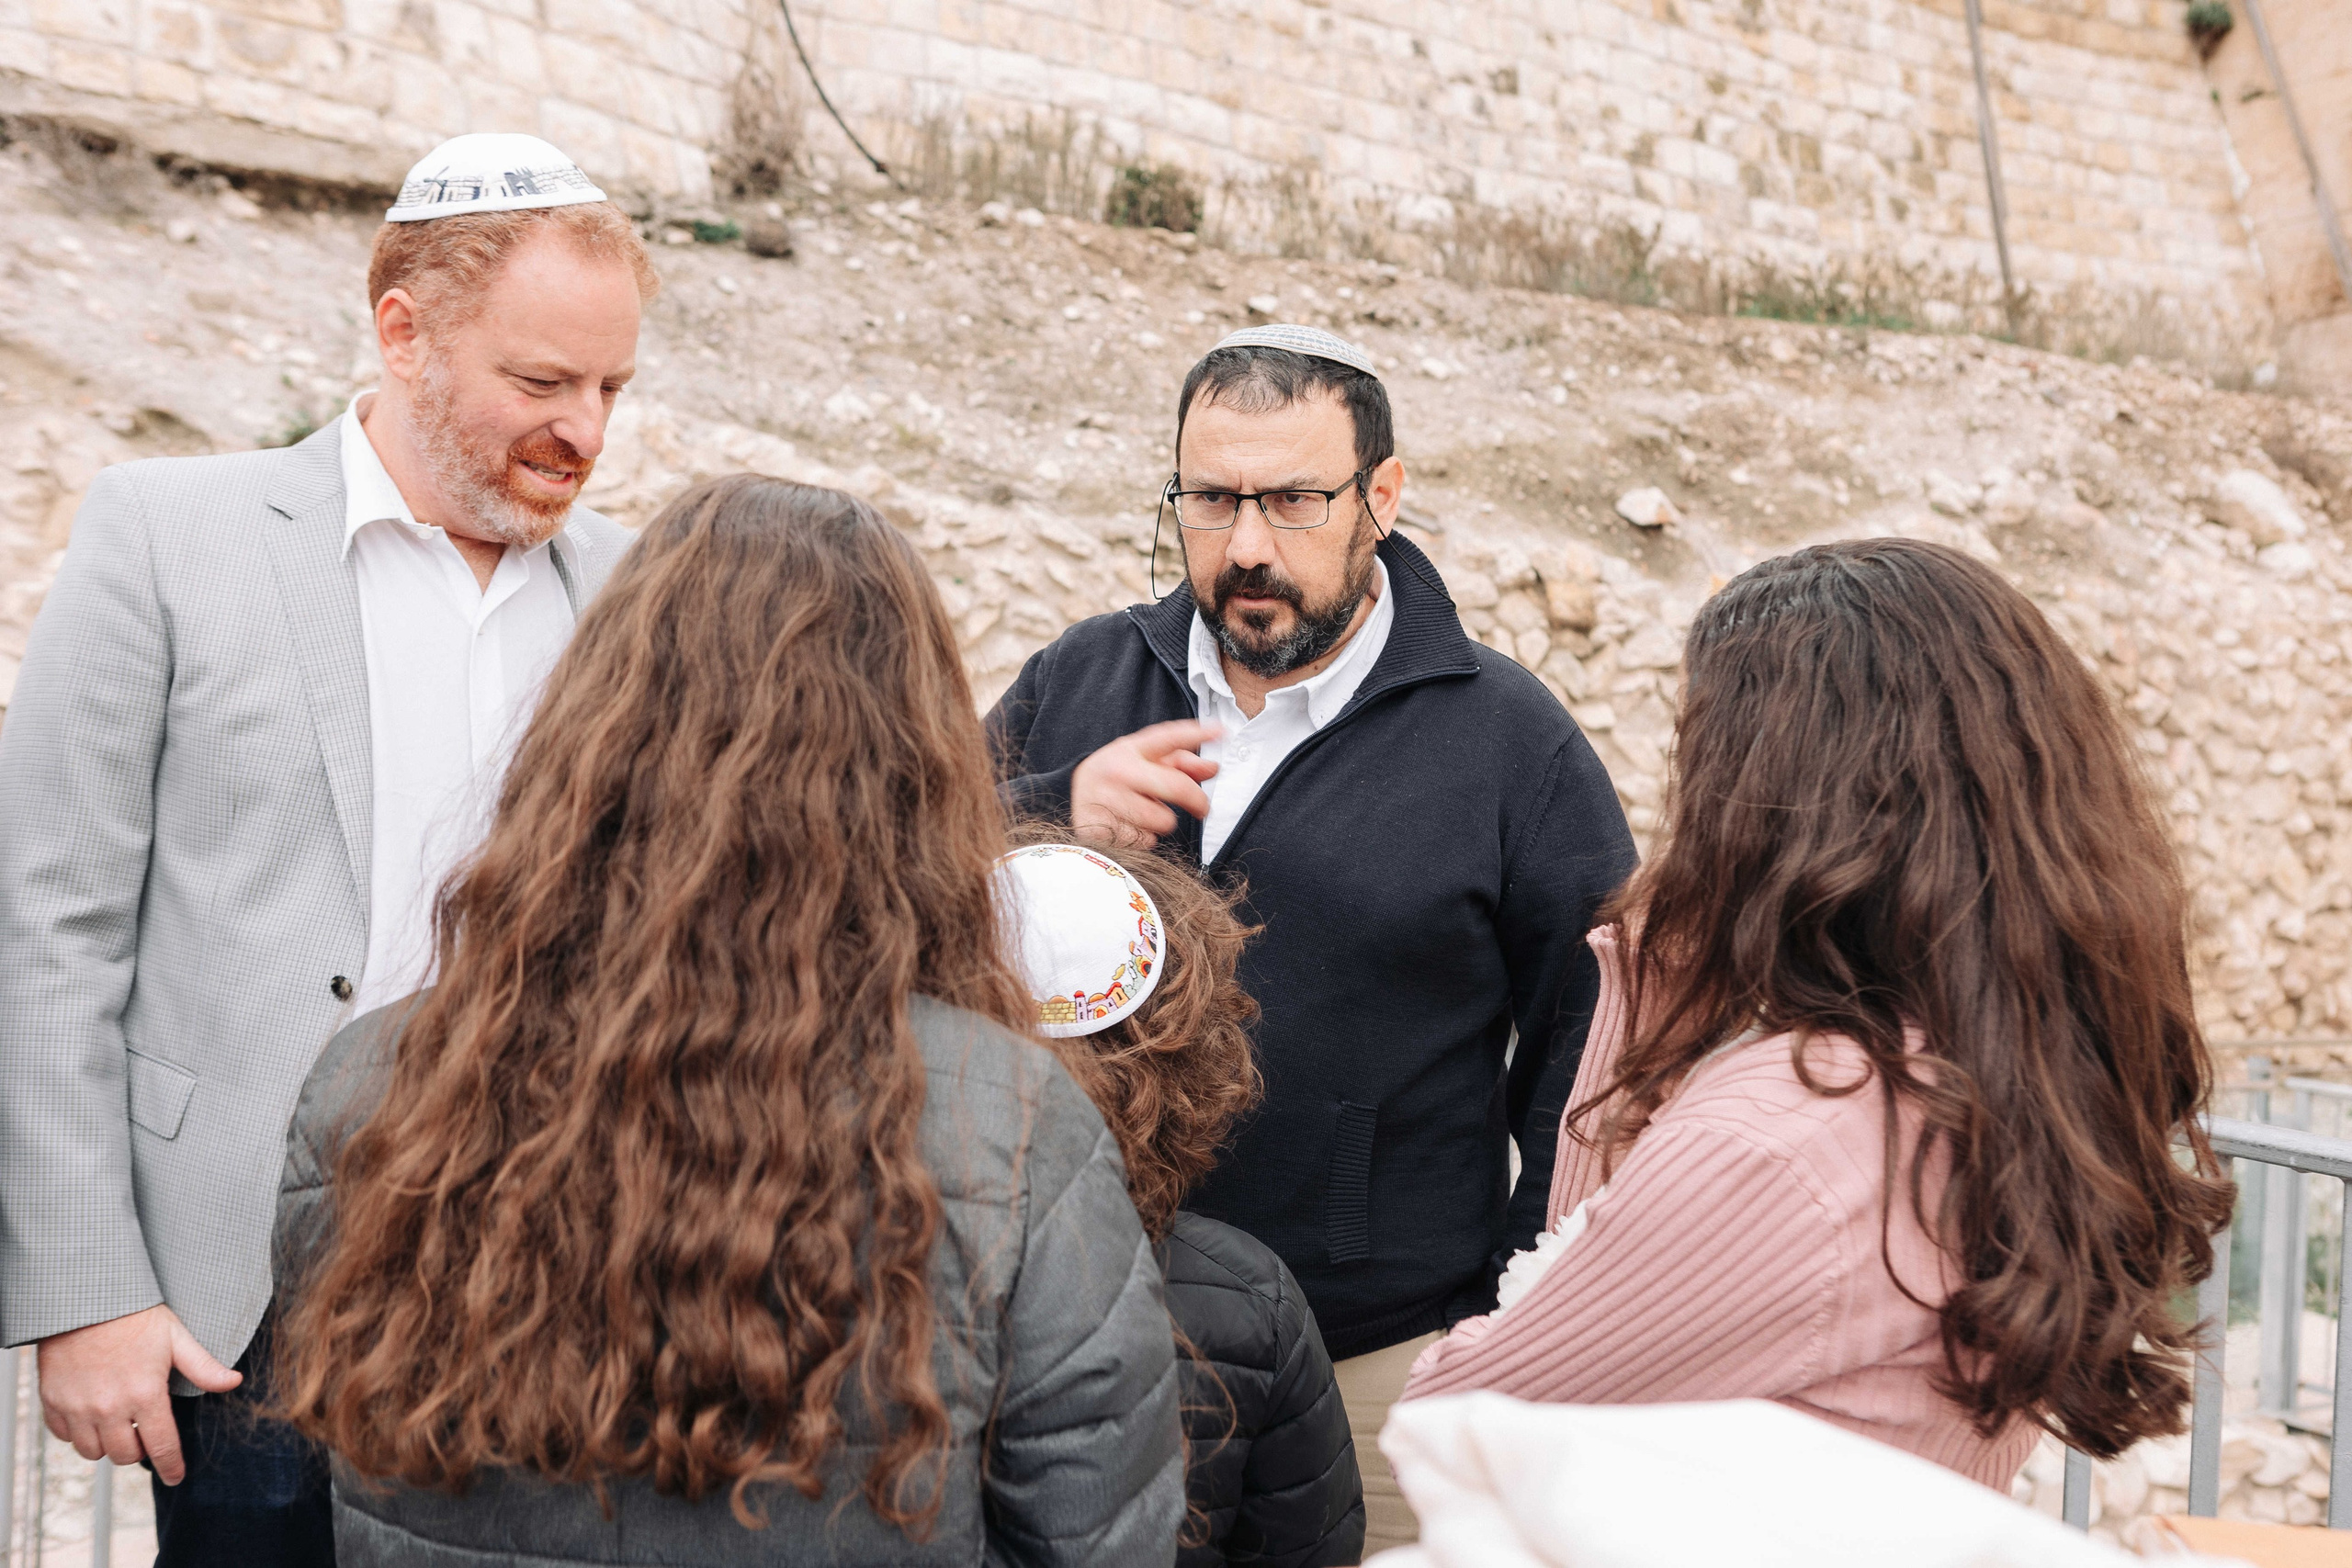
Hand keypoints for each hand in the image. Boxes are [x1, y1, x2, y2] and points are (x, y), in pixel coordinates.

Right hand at [38, 1304, 241, 1484]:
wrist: (84, 1300)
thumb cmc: (133, 1317)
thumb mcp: (176, 1338)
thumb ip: (203, 1367)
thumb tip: (233, 1382)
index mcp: (144, 1394)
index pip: (161, 1445)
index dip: (171, 1465)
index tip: (176, 1477)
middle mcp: (109, 1408)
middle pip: (124, 1455)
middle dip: (138, 1451)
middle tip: (144, 1434)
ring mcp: (78, 1408)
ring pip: (93, 1452)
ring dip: (108, 1445)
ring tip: (118, 1424)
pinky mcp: (53, 1402)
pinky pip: (65, 1436)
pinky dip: (78, 1433)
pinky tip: (91, 1415)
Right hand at [1069, 720, 1221, 847]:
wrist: (1070, 800)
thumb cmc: (1117, 780)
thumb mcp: (1143, 763)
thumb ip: (1179, 763)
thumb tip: (1212, 768)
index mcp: (1128, 749)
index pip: (1167, 737)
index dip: (1196, 733)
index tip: (1221, 731)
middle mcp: (1116, 770)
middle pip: (1176, 787)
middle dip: (1197, 800)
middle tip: (1201, 808)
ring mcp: (1105, 799)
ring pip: (1163, 821)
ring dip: (1161, 824)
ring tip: (1143, 814)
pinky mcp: (1099, 828)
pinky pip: (1144, 842)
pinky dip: (1142, 840)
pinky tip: (1128, 828)